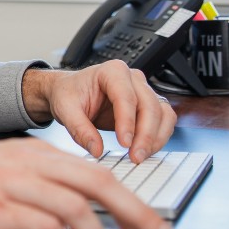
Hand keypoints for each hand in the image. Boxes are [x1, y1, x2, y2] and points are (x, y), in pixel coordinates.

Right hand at [0, 138, 174, 228]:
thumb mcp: (5, 167)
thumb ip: (41, 182)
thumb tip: (76, 213)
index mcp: (35, 151)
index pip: (97, 170)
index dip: (130, 197)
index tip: (148, 220)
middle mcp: (29, 163)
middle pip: (98, 183)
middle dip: (134, 212)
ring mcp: (14, 185)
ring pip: (76, 209)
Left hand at [23, 63, 175, 161]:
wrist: (68, 92)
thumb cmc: (68, 94)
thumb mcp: (65, 109)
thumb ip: (79, 129)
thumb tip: (96, 150)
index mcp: (112, 71)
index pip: (126, 97)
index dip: (128, 121)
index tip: (124, 143)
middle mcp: (132, 78)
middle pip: (149, 106)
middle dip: (145, 134)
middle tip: (135, 156)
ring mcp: (143, 91)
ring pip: (162, 114)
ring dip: (156, 138)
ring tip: (139, 156)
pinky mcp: (148, 105)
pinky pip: (164, 121)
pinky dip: (158, 137)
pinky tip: (144, 150)